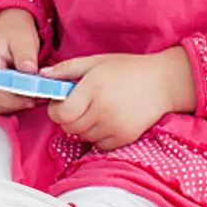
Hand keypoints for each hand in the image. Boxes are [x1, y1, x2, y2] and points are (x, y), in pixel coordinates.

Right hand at [0, 7, 44, 115]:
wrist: (6, 28)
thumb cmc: (15, 33)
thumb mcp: (25, 40)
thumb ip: (26, 56)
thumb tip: (29, 70)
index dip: (17, 100)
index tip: (35, 97)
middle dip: (18, 104)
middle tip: (38, 97)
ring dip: (15, 105)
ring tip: (32, 94)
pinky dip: (11, 103)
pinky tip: (23, 93)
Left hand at [45, 47, 195, 150]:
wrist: (164, 82)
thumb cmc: (127, 69)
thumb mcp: (95, 61)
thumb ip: (67, 69)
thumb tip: (42, 75)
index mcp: (93, 89)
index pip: (62, 113)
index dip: (56, 109)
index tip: (61, 102)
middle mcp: (103, 110)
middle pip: (69, 127)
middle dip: (67, 118)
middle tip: (77, 105)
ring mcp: (115, 127)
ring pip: (83, 137)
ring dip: (82, 127)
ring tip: (94, 110)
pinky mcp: (125, 138)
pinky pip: (99, 145)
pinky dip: (97, 136)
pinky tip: (105, 121)